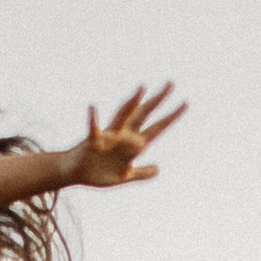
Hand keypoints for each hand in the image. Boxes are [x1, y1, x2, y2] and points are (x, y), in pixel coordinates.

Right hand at [65, 83, 186, 189]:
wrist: (76, 174)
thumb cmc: (98, 173)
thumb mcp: (124, 176)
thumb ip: (141, 172)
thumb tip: (158, 169)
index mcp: (133, 145)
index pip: (156, 128)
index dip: (170, 117)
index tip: (185, 103)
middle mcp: (124, 136)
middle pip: (144, 115)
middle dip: (157, 101)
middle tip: (171, 83)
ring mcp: (109, 137)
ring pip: (123, 116)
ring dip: (132, 103)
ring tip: (142, 89)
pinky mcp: (94, 142)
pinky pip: (93, 129)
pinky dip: (93, 119)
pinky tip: (93, 108)